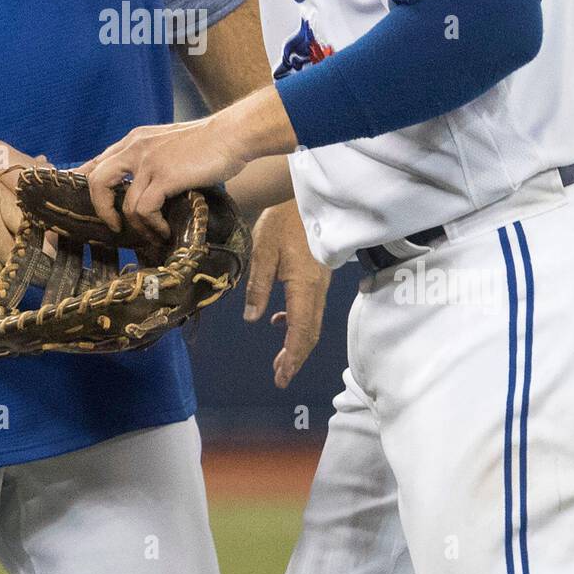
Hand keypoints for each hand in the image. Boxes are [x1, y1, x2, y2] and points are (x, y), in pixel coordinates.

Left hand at [78, 112, 249, 239]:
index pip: (97, 162)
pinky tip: (165, 230)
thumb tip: (143, 188)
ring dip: (137, 226)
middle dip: (102, 209)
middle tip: (115, 226)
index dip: (85, 185)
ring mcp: (148, 162)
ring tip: (154, 233)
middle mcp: (135, 148)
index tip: (88, 205)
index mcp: (135, 140)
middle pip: (96, 181)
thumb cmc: (209, 143)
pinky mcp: (164, 176)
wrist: (232, 134)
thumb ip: (151, 160)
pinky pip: (144, 209)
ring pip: (124, 203)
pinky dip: (152, 225)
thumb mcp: (169, 146)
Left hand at [243, 200, 330, 387]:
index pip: (300, 330)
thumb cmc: (283, 219)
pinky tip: (279, 322)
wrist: (306, 196)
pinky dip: (297, 323)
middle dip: (295, 357)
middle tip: (280, 378)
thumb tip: (253, 319)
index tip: (282, 377)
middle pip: (310, 332)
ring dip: (296, 343)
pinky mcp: (318, 276)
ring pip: (312, 322)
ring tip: (279, 361)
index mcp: (304, 286)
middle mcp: (317, 289)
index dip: (292, 356)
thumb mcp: (263, 251)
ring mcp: (321, 283)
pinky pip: (310, 308)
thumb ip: (258, 286)